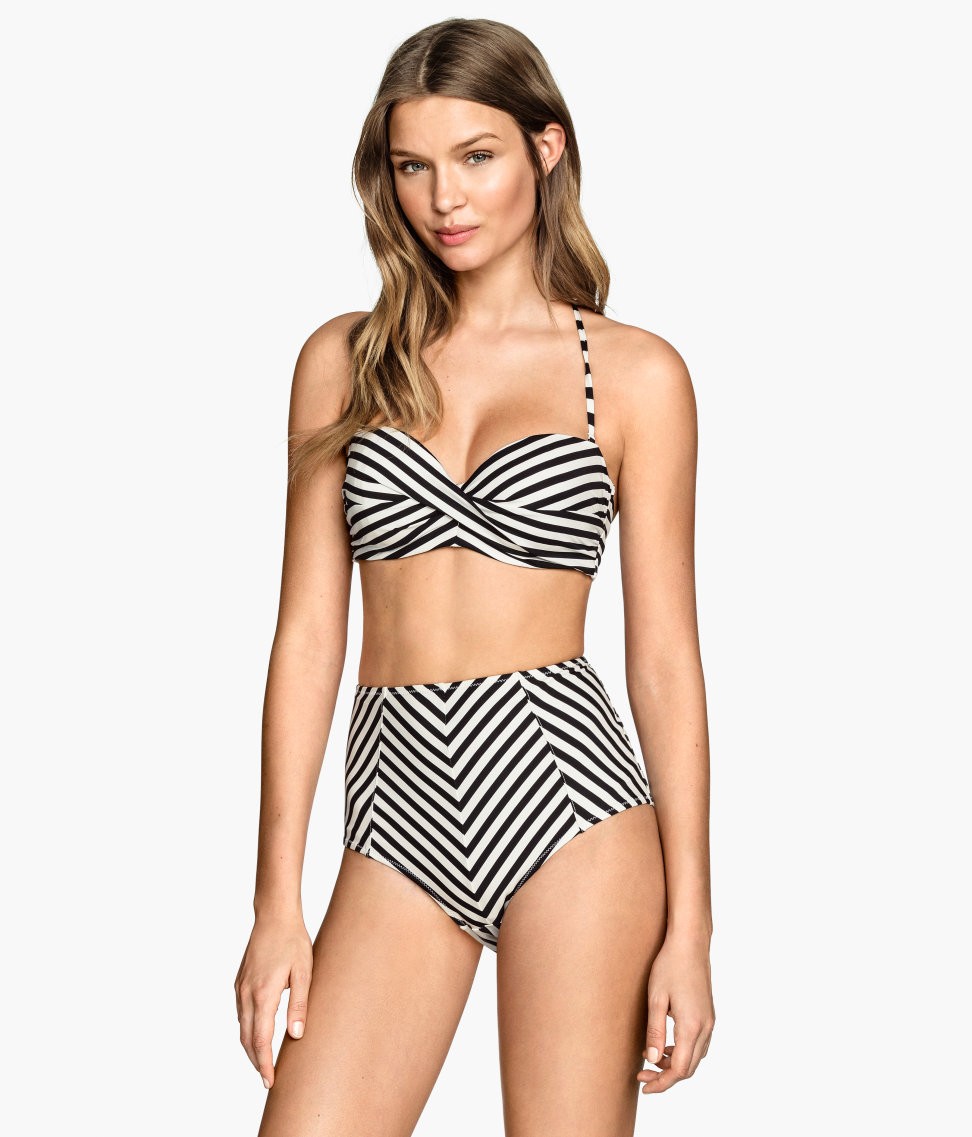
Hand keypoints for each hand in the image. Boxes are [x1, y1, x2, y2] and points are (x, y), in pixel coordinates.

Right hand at [235, 912, 313, 1089]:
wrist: (274, 916)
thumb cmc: (293, 941)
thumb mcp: (304, 972)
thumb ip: (300, 1004)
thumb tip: (296, 1035)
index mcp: (263, 994)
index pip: (260, 1040)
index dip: (264, 1064)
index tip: (270, 1081)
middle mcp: (247, 994)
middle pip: (247, 1039)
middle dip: (256, 1062)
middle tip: (268, 1079)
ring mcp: (240, 988)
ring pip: (242, 1028)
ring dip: (251, 1047)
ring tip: (263, 1061)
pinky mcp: (239, 982)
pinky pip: (241, 1014)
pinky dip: (248, 1030)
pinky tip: (258, 1033)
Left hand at [637, 932, 714, 1093]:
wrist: (690, 943)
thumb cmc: (669, 965)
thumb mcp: (656, 998)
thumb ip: (654, 1031)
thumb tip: (652, 1060)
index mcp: (692, 1025)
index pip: (680, 1069)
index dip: (662, 1082)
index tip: (644, 1085)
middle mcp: (705, 1027)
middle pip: (690, 1068)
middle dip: (666, 1077)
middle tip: (642, 1075)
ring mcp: (709, 1021)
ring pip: (695, 1057)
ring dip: (675, 1065)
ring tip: (651, 1059)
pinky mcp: (708, 1014)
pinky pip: (698, 1044)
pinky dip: (683, 1052)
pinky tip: (666, 1046)